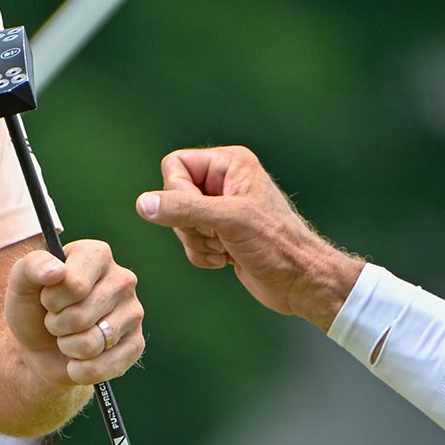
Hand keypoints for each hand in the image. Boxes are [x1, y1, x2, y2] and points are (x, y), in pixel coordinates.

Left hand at [4, 240, 143, 386]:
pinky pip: (104, 367)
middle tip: (56, 320)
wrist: (41, 347)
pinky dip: (80, 370)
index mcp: (97, 255)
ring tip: (68, 337)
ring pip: (91, 344)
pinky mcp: (136, 345)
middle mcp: (122, 279)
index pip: (74, 285)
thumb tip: (57, 271)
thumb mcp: (21, 283)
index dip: (52, 300)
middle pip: (80, 317)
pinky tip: (79, 359)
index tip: (48, 298)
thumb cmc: (34, 308)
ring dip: (68, 347)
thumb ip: (31, 267)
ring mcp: (133, 312)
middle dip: (57, 325)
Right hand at [136, 145, 362, 330]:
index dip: (178, 193)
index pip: (174, 165)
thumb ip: (183, 209)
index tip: (203, 214)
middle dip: (190, 224)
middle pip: (173, 196)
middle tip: (219, 233)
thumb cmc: (276, 244)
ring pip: (178, 222)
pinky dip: (202, 255)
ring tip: (227, 247)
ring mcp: (221, 209)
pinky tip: (227, 259)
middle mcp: (224, 181)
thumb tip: (143, 203)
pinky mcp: (220, 234)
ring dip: (197, 242)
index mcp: (229, 163)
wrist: (300, 281)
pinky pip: (188, 242)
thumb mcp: (228, 220)